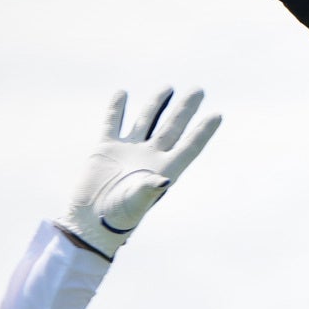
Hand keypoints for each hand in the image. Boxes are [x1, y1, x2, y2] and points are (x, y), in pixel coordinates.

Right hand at [57, 88, 220, 259]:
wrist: (91, 220)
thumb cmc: (118, 215)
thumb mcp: (137, 201)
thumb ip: (150, 188)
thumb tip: (164, 180)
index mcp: (164, 169)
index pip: (189, 146)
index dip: (203, 132)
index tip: (217, 115)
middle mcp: (150, 157)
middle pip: (172, 127)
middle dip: (185, 109)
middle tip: (199, 90)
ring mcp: (128, 150)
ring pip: (146, 121)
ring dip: (157, 104)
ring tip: (169, 88)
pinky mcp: (106, 148)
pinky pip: (113, 123)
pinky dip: (116, 108)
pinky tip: (123, 93)